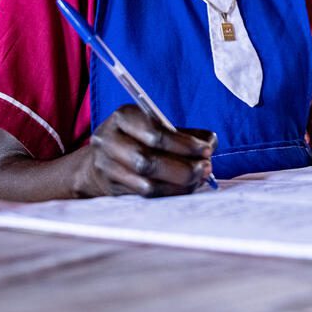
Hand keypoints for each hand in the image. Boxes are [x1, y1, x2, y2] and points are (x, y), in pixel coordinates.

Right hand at [73, 105, 215, 197]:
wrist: (100, 159)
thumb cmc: (138, 139)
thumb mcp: (158, 126)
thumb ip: (186, 134)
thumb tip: (210, 144)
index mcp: (124, 116)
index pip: (155, 133)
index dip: (184, 144)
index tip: (206, 151)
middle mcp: (109, 140)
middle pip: (147, 161)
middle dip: (183, 168)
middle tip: (205, 169)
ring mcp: (106, 166)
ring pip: (146, 183)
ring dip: (179, 184)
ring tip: (197, 179)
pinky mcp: (111, 187)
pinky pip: (145, 195)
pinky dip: (169, 193)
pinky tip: (184, 188)